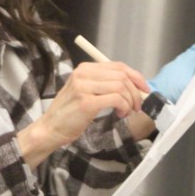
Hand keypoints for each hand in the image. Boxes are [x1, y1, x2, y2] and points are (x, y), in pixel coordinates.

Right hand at [18, 61, 147, 166]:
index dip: (136, 76)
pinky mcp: (87, 102)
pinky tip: (119, 114)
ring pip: (121, 86)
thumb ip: (104, 85)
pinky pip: (116, 99)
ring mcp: (84, 87)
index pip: (118, 66)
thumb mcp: (84, 91)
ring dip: (130, 101)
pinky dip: (124, 107)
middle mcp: (83, 74)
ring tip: (126, 112)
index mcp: (84, 69)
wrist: (50, 128)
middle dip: (136, 91)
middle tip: (137, 106)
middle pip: (122, 75)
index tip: (144, 89)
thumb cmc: (69, 113)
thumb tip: (132, 86)